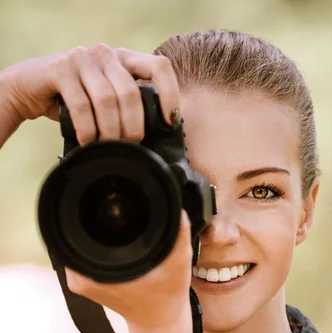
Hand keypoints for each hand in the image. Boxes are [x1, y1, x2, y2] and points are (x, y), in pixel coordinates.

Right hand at [1, 43, 179, 142]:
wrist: (29, 89)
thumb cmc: (74, 101)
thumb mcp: (105, 100)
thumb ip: (126, 108)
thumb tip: (155, 139)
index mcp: (124, 59)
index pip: (159, 66)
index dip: (170, 94)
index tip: (170, 122)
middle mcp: (106, 54)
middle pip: (131, 92)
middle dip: (133, 126)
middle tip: (130, 147)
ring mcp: (83, 58)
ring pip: (107, 100)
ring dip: (110, 131)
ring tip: (109, 148)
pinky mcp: (61, 69)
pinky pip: (82, 105)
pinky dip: (88, 130)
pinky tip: (88, 142)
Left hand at [65, 211, 192, 330]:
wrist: (158, 321)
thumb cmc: (167, 297)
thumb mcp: (179, 264)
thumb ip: (179, 236)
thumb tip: (178, 209)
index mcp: (98, 272)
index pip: (80, 228)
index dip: (91, 210)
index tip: (108, 198)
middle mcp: (80, 276)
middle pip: (75, 230)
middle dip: (94, 217)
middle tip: (115, 207)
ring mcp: (78, 280)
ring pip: (77, 241)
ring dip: (94, 230)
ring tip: (116, 221)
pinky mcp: (82, 280)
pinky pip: (82, 252)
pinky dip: (95, 243)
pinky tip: (114, 239)